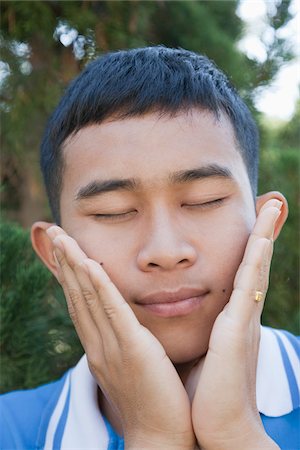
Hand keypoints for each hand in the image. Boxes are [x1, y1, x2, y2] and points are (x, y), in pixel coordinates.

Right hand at [47, 227, 194, 449]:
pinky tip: (90, 265)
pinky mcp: (132, 350)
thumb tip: (127, 325)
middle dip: (65, 263)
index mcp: (100, 346)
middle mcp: (98, 344)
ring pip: (87, 298)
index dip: (69, 275)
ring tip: (63, 239)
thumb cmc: (153, 399)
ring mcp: (111, 347)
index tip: (64, 250)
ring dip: (74, 266)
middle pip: (76, 296)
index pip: (80, 303)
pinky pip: (112, 311)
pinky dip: (99, 286)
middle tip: (55, 234)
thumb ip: (126, 341)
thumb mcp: (133, 364)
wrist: (161, 438)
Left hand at [187, 199, 281, 449]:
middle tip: (272, 204)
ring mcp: (244, 321)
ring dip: (264, 236)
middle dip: (264, 233)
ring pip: (256, 269)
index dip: (252, 249)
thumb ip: (208, 334)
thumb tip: (200, 322)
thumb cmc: (209, 395)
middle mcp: (244, 316)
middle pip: (257, 266)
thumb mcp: (208, 354)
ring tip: (273, 206)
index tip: (255, 224)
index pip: (246, 276)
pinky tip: (260, 238)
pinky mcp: (237, 331)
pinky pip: (248, 288)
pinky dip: (255, 261)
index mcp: (235, 320)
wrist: (219, 431)